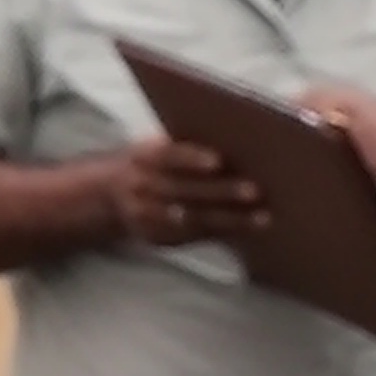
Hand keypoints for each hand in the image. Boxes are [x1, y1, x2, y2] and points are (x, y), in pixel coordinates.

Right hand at [94, 135, 260, 251]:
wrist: (112, 193)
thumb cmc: (156, 163)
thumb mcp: (161, 148)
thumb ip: (188, 146)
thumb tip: (242, 138)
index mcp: (143, 156)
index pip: (167, 155)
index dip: (192, 158)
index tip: (218, 161)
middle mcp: (141, 185)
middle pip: (184, 190)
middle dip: (221, 192)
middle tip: (255, 191)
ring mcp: (145, 215)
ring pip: (192, 218)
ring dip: (230, 219)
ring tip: (263, 217)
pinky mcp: (155, 237)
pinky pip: (192, 236)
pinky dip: (222, 232)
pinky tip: (247, 229)